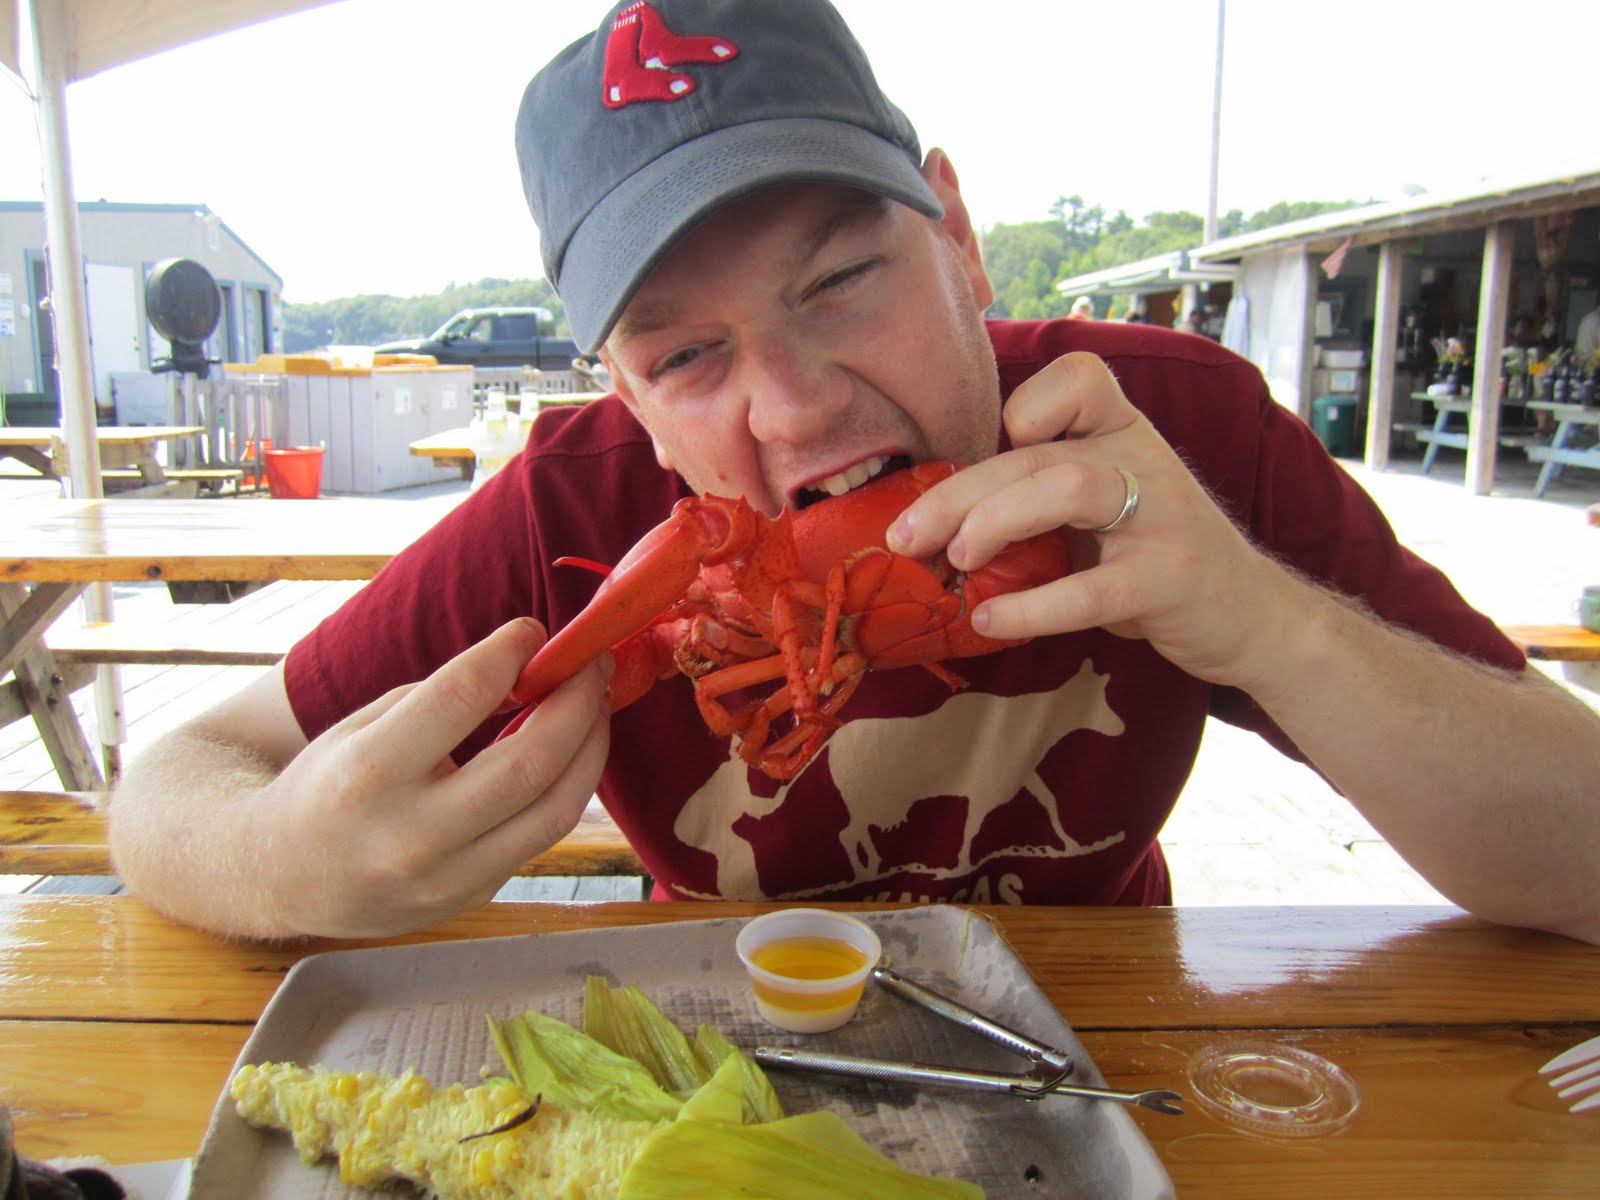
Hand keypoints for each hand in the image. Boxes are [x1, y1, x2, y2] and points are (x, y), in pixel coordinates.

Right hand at [260, 618, 611, 936]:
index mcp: (369, 773)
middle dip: (578, 702)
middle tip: (592, 664)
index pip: (461, 697)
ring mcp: (447, 877)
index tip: (533, 629)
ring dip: (590, 748)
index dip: (509, 653)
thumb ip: (443, 700)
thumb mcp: (363, 727)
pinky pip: (540, 838)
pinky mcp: (473, 897)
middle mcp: (411, 833)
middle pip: (531, 760)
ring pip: (556, 810)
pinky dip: (565, 788)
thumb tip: (531, 668)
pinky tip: (570, 754)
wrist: (281, 878)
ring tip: (595, 706)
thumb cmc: (328, 785)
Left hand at [887, 352, 1295, 688]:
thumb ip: (1044, 496)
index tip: (990, 450)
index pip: (1079, 377)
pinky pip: (1093, 588)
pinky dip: (1032, 606)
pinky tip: (990, 621)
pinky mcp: (1171, 579)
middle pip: (1039, 452)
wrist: (1252, 615)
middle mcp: (1144, 459)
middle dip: (961, 493)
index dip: (1030, 404)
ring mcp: (1162, 517)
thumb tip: (938, 520)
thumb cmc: (1156, 557)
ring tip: (957, 562)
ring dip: (997, 522)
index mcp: (1124, 433)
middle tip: (907, 537)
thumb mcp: (1108, 507)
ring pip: (1068, 488)